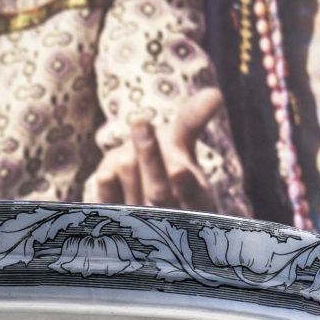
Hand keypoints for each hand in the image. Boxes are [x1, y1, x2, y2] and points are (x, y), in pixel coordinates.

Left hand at [85, 87, 227, 211]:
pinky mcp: (112, 223)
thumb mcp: (182, 147)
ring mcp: (140, 225)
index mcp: (197, 205)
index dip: (186, 186)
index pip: (193, 198)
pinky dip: (107, 171)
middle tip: (142, 121)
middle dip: (149, 154)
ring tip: (131, 150)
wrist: (135, 205)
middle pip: (158, 190)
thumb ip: (193, 121)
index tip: (178, 169)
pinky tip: (111, 167)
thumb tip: (215, 94)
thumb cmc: (164, 170)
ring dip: (126, 154)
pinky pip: (104, 188)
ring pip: (128, 178)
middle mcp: (170, 220)